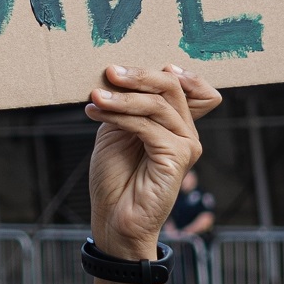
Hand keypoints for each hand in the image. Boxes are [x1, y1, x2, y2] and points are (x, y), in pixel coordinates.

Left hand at [85, 66, 216, 261]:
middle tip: (109, 72)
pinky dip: (120, 116)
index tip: (133, 65)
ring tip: (94, 97)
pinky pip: (148, 126)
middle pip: (173, 87)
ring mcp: (186, 144)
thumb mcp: (117, 130)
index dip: (168, 70)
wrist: (114, 218)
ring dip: (122, 97)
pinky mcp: (178, 157)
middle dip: (139, 75)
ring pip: (158, 104)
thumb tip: (120, 74)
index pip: (189, 86)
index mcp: (175, 123)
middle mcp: (186, 132)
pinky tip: (96, 112)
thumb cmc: (115, 177)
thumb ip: (127, 105)